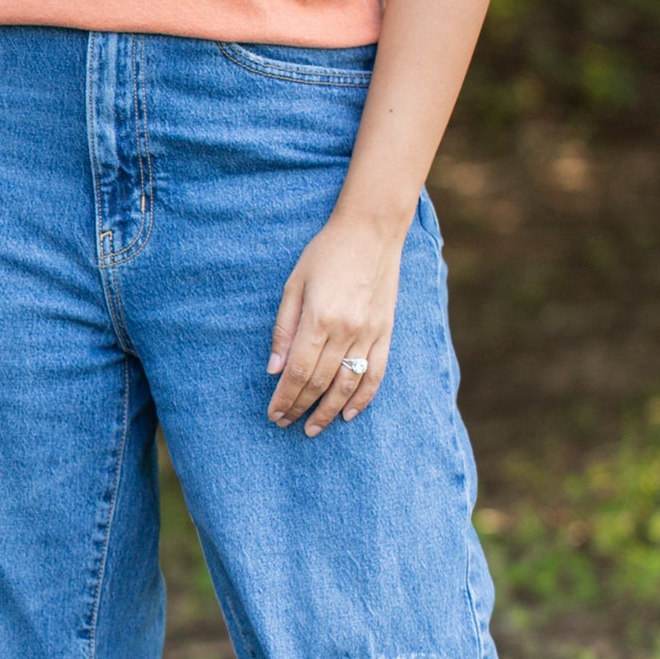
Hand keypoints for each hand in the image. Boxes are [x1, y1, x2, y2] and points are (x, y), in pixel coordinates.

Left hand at [267, 210, 405, 435]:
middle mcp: (347, 330)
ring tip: (313, 428)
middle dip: (300, 407)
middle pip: (320, 382)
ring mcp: (370, 333)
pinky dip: (364, 397)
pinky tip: (349, 413)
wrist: (371, 230)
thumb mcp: (294, 284)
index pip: (299, 372)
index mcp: (319, 318)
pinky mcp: (386, 332)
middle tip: (285, 424)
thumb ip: (284, 329)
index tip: (273, 413)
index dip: (285, 397)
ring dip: (329, 411)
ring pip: (348, 384)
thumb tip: (274, 370)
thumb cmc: (326, 253)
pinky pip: (377, 372)